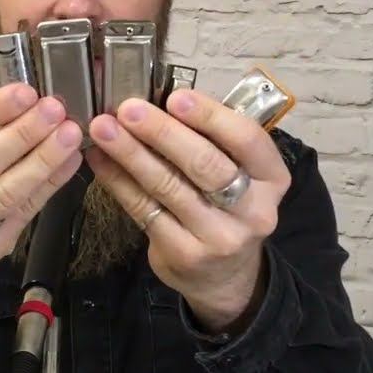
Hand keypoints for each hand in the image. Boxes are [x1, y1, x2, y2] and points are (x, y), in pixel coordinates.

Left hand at [86, 89, 290, 333]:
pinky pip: (145, 209)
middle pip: (205, 164)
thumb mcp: (240, 172)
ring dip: (131, 153)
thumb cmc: (228, 206)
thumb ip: (213, 139)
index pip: (247, 140)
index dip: (210, 116)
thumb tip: (159, 101)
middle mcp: (252, 210)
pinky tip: (100, 159)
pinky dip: (118, 180)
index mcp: (272, 178)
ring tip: (103, 128)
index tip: (175, 97)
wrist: (225, 275)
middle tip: (128, 109)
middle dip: (162, 132)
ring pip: (169, 186)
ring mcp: (218, 236)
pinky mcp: (183, 254)